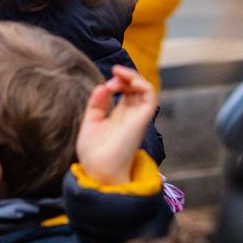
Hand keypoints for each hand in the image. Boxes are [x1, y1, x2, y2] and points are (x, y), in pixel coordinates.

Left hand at [76, 65, 157, 183]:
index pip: (128, 92)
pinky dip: (142, 84)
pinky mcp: (142, 120)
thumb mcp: (91, 122)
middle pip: (138, 88)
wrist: (99, 169)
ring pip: (147, 89)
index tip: (106, 84)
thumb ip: (96, 104)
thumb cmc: (94, 151)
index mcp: (120, 116)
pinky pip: (151, 97)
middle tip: (113, 75)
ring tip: (118, 74)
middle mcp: (132, 115)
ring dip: (134, 76)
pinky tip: (127, 82)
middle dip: (126, 76)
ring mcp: (138, 117)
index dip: (120, 81)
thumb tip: (102, 86)